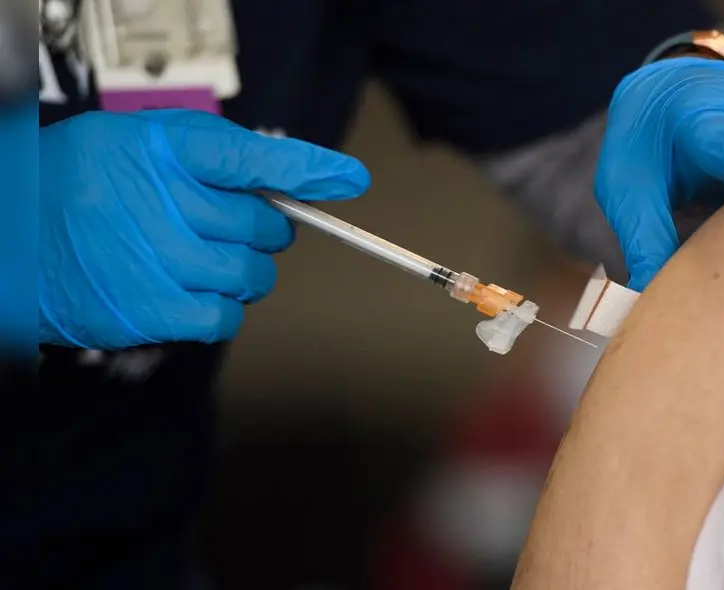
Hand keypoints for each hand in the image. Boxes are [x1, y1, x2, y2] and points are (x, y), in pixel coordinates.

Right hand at [39, 110, 369, 348]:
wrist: (14, 231)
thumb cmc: (90, 181)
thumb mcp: (150, 142)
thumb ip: (226, 155)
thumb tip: (306, 178)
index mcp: (161, 148)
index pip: (252, 158)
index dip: (308, 170)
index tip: (349, 179)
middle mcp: (160, 201)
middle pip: (264, 227)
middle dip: (262, 229)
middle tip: (224, 225)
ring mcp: (155, 260)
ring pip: (251, 276)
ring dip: (242, 271)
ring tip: (198, 257)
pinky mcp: (149, 311)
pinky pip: (225, 318)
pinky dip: (221, 307)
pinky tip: (191, 290)